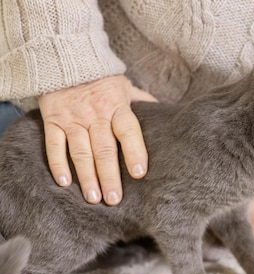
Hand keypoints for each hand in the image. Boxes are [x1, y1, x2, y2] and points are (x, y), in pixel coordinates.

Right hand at [38, 75, 156, 204]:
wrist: (65, 56)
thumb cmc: (101, 77)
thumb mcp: (125, 86)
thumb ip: (142, 102)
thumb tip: (165, 114)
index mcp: (118, 107)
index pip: (129, 132)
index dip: (135, 152)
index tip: (139, 173)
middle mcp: (96, 115)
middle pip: (104, 150)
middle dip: (110, 177)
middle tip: (114, 199)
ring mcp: (73, 118)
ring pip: (81, 152)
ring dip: (87, 177)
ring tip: (94, 198)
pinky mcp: (53, 120)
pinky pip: (54, 145)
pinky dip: (58, 164)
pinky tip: (65, 182)